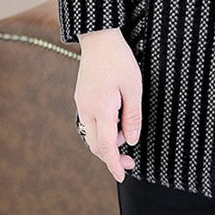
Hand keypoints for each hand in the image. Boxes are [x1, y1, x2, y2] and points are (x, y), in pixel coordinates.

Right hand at [75, 28, 142, 182]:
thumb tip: (130, 141)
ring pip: (92, 134)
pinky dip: (103, 129)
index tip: (122, 177)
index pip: (105, 146)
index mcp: (100, 108)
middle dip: (112, 155)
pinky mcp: (81, 98)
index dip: (113, 164)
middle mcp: (86, 109)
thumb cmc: (119, 59)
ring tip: (127, 129)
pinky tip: (116, 120)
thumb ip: (132, 115)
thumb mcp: (133, 86)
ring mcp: (81, 103)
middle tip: (132, 160)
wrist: (98, 38)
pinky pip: (90, 122)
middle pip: (96, 145)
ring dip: (108, 140)